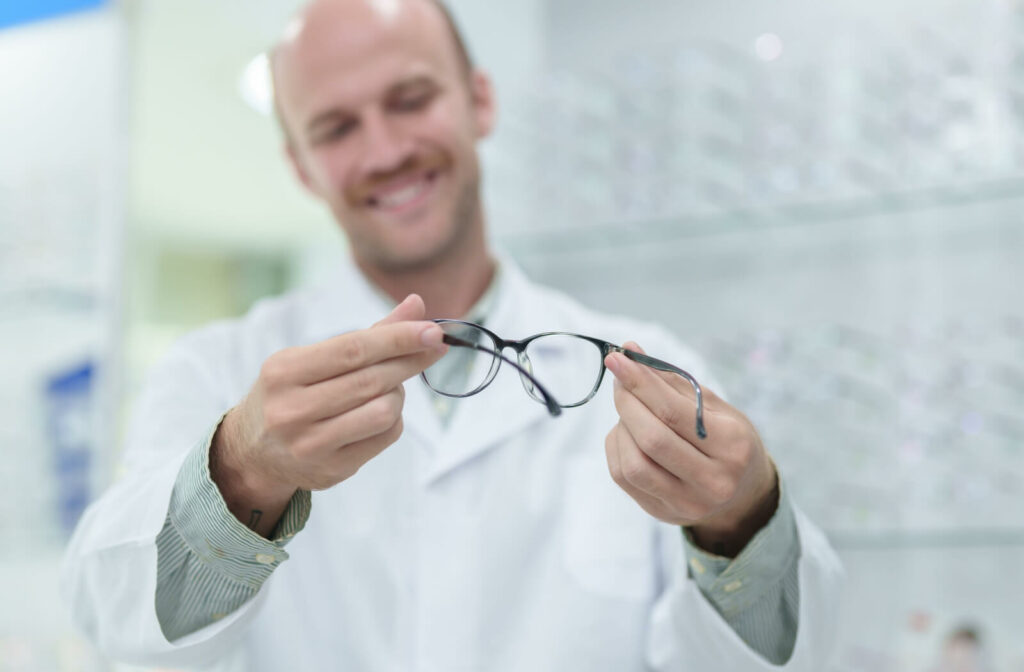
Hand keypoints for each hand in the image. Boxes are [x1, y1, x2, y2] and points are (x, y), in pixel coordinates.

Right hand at [211, 294, 446, 535]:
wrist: (252, 452)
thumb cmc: (291, 393)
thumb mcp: (313, 358)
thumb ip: (367, 334)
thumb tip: (416, 305)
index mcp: (283, 371)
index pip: (353, 349)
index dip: (398, 338)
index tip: (432, 330)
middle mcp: (292, 410)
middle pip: (372, 380)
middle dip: (410, 360)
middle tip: (434, 347)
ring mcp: (311, 444)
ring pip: (384, 411)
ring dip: (398, 393)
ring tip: (389, 387)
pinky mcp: (331, 469)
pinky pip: (385, 436)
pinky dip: (394, 418)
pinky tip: (380, 412)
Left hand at [604, 342, 777, 557]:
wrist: (743, 495)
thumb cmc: (728, 440)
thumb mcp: (714, 407)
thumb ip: (671, 381)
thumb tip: (629, 351)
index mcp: (733, 446)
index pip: (674, 412)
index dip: (640, 382)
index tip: (618, 357)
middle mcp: (713, 481)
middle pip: (651, 439)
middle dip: (626, 401)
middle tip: (619, 378)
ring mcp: (687, 504)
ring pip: (632, 464)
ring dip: (620, 427)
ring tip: (629, 408)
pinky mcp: (663, 514)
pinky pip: (623, 477)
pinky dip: (617, 447)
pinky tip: (626, 433)